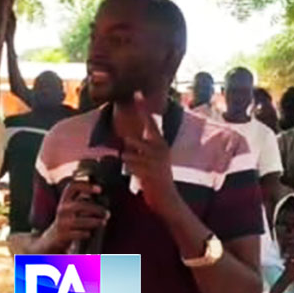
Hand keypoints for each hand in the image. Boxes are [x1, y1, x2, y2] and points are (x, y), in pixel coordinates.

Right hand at [42, 177, 109, 249]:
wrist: (52, 238)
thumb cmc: (68, 220)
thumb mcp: (71, 207)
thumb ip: (83, 200)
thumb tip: (102, 198)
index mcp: (65, 200)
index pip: (73, 187)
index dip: (86, 186)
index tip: (100, 189)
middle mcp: (62, 209)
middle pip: (80, 205)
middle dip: (96, 209)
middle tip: (107, 213)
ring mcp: (62, 223)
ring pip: (80, 221)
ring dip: (95, 221)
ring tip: (104, 222)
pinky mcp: (63, 235)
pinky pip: (78, 234)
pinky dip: (86, 233)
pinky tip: (90, 233)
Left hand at [114, 93, 175, 212]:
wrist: (167, 199)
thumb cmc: (157, 178)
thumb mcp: (153, 159)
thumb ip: (143, 148)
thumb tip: (128, 138)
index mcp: (161, 143)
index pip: (151, 121)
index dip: (143, 108)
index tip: (136, 93)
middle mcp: (159, 149)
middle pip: (133, 140)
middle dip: (126, 145)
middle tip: (129, 150)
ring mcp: (154, 161)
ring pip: (128, 155)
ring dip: (127, 163)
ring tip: (136, 169)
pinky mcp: (149, 172)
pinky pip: (129, 167)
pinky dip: (129, 171)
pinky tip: (137, 177)